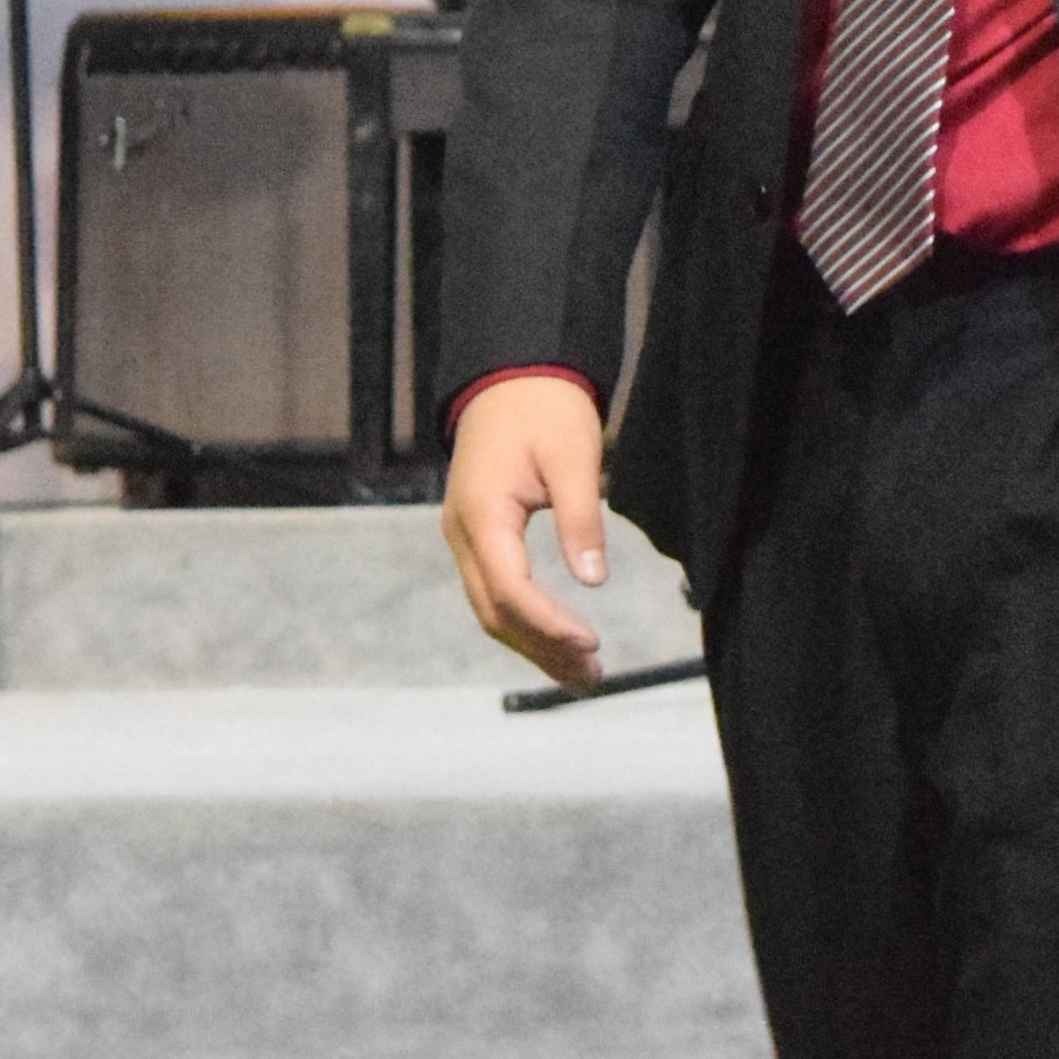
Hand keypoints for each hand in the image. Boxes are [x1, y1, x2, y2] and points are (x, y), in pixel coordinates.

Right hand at [440, 374, 613, 690]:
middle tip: (591, 679)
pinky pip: (495, 591)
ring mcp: (464, 538)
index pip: (510, 589)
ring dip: (534, 643)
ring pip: (491, 608)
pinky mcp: (478, 537)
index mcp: (482, 515)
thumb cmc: (545, 410)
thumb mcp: (574, 457)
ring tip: (582, 675)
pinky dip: (525, 621)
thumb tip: (594, 581)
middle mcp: (463, 535)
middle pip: (495, 612)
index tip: (592, 644)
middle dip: (541, 649)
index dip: (549, 622)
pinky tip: (557, 640)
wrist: (510, 378)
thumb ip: (582, 519)